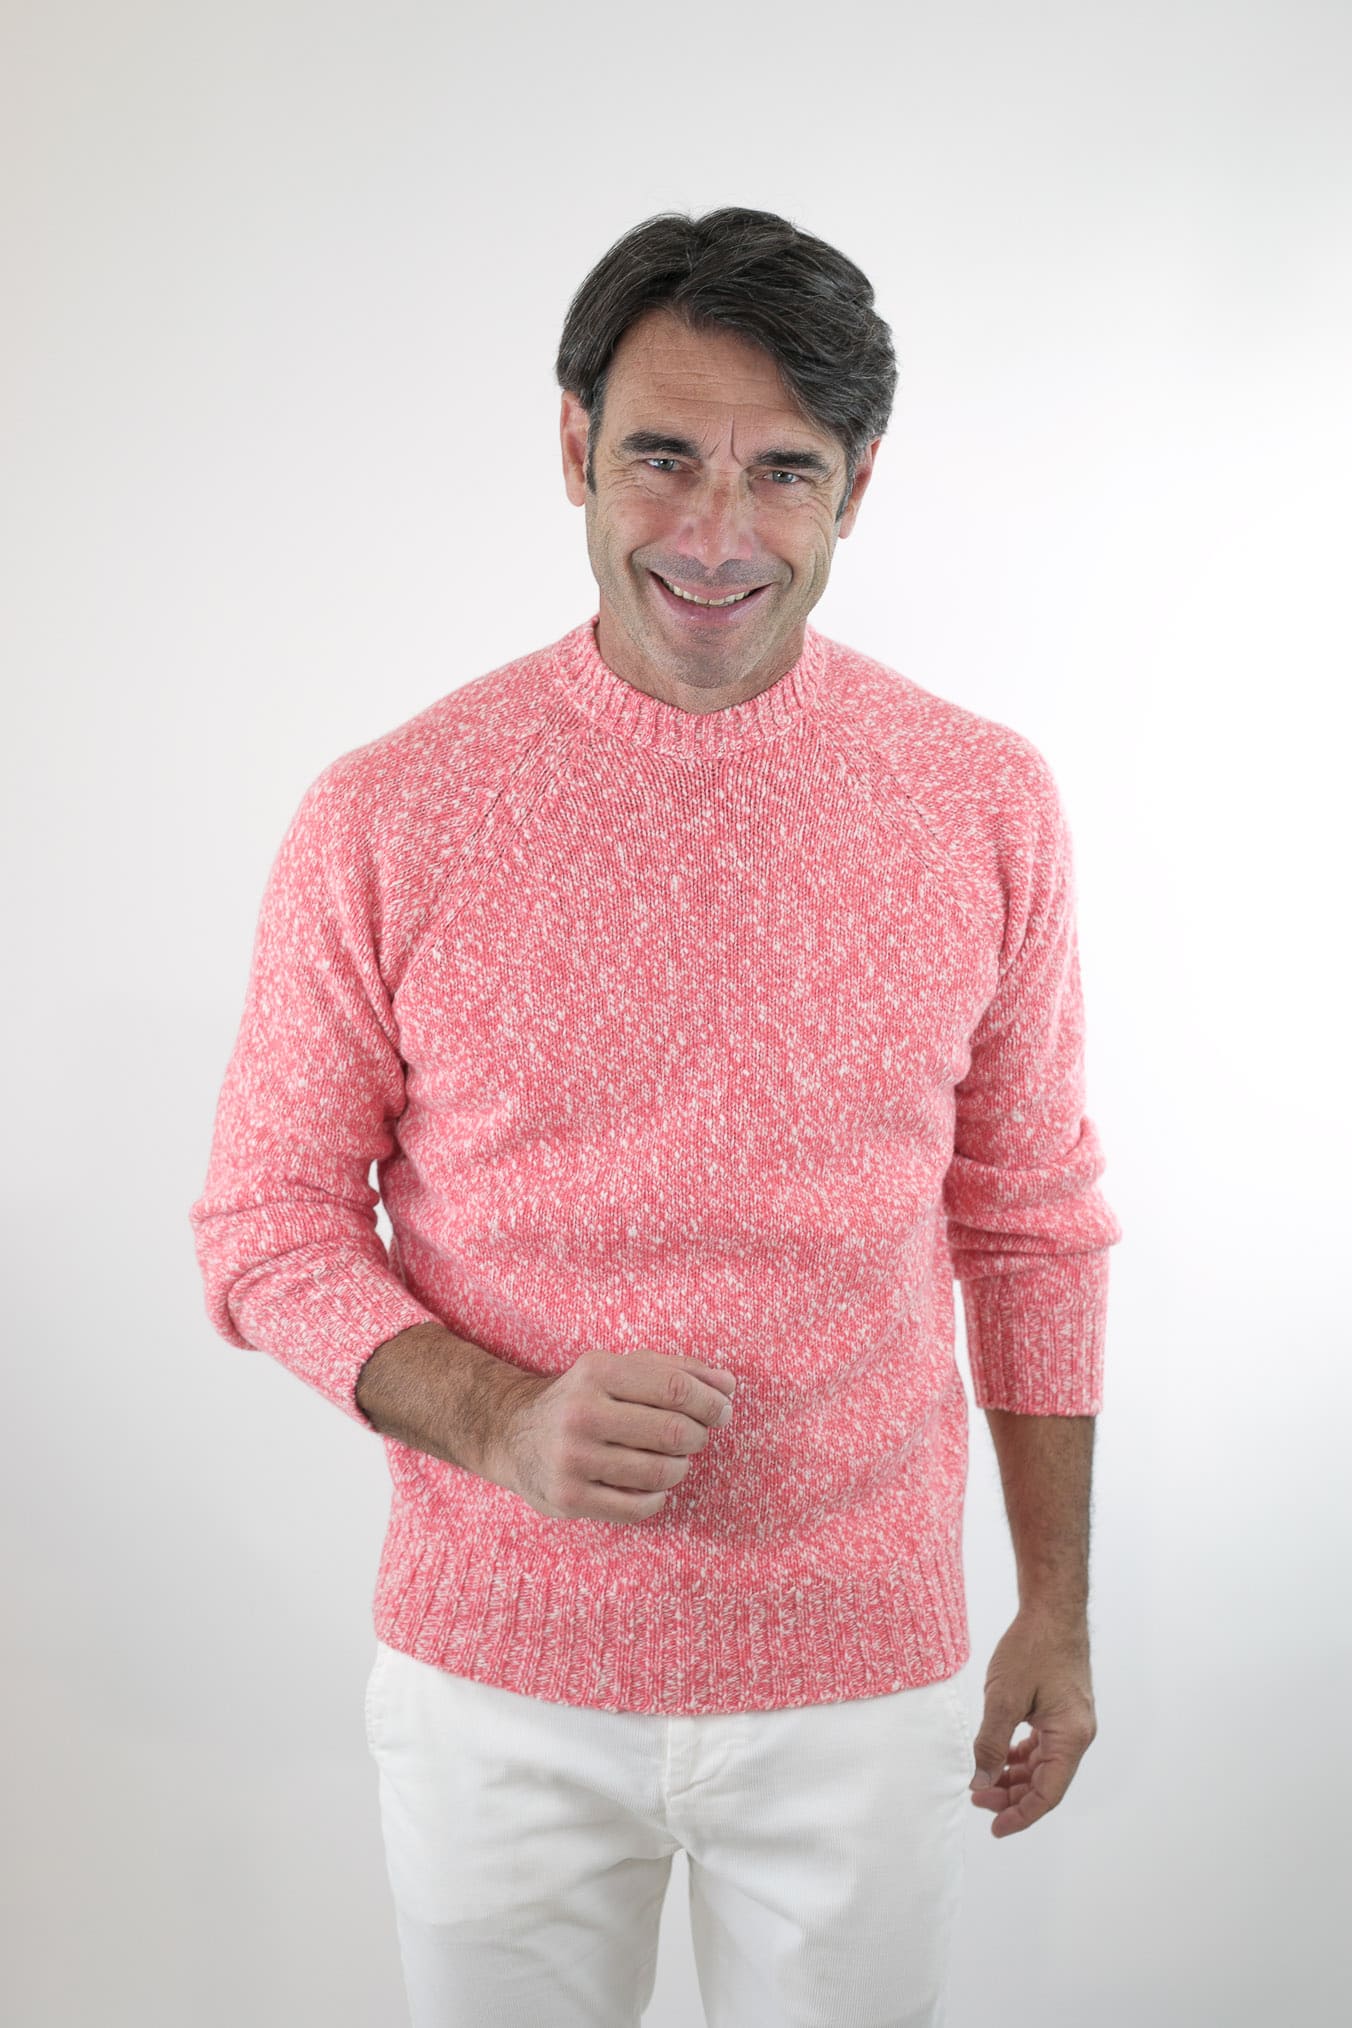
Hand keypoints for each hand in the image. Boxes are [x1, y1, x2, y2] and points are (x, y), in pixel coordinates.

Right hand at [480, 1347, 736, 1523]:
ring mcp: (572, 1458)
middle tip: (697, 1437)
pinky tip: (652, 1486)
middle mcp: (581, 1413)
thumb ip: (675, 1369)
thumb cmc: (584, 1398)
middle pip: (673, 1431)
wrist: (512, 1434)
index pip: (675, 1387)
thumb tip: (728, 1384)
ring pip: (660, 1472)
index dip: (711, 1401)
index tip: (722, 1410)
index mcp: (598, 1371)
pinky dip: (658, 1498)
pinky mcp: (569, 1497)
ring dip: (680, 1467)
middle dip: (699, 1436)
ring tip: (673, 1460)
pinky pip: (638, 1507)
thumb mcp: (618, 1369)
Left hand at [968, 1609, 1096, 1837]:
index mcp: (1070, 1737)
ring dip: (1015, 1777)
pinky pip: (1043, 1746)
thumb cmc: (1032, 1648)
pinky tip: (1000, 1758)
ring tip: (983, 1782)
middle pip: (1046, 1782)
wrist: (1051, 1609)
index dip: (1021, 1815)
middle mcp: (1077, 1735)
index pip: (1048, 1793)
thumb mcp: (1003, 1699)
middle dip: (1012, 1796)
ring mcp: (1071, 1723)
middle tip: (977, 1799)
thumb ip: (991, 1744)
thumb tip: (980, 1782)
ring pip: (1044, 1765)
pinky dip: (1021, 1757)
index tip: (995, 1827)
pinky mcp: (1062, 1711)